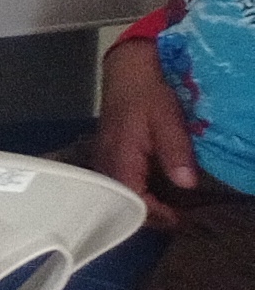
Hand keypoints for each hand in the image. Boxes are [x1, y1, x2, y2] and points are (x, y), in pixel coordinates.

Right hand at [94, 38, 198, 214]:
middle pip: (121, 203)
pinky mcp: (107, 153)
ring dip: (141, 205)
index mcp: (121, 157)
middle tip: (177, 219)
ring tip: (168, 209)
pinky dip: (134, 193)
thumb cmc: (148, 92)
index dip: (157, 215)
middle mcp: (106, 162)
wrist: (127, 69)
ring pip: (117, 195)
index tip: (181, 219)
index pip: (132, 201)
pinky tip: (153, 191)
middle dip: (148, 216)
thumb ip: (176, 152)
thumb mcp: (168, 119)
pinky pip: (117, 183)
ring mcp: (104, 158)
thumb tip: (187, 184)